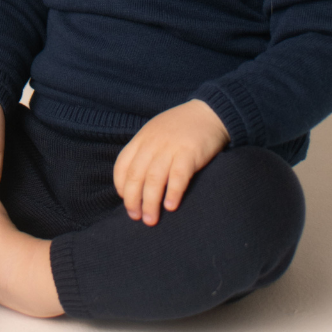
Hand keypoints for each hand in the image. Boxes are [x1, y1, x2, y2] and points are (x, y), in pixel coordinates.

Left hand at [113, 99, 229, 225]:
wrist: (210, 112)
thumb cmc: (183, 127)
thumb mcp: (157, 132)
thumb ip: (146, 151)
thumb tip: (136, 181)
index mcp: (142, 138)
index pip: (122, 165)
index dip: (121, 186)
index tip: (125, 200)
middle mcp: (152, 143)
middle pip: (135, 176)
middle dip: (132, 200)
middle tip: (136, 217)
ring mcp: (170, 147)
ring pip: (154, 179)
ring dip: (150, 203)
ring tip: (150, 219)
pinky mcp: (189, 152)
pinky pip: (178, 176)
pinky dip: (172, 193)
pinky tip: (170, 207)